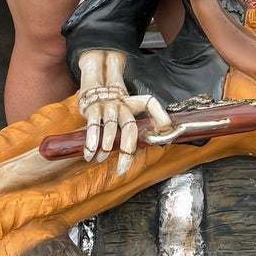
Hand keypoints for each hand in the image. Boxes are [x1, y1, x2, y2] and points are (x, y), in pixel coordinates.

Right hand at [76, 50, 172, 176]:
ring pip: (111, 130)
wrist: (96, 86)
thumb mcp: (132, 109)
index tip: (166, 131)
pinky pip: (93, 127)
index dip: (160, 117)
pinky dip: (92, 143)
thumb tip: (149, 144)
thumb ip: (142, 125)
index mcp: (134, 105)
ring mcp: (108, 107)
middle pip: (130, 129)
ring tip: (101, 159)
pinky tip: (90, 154)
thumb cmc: (116, 104)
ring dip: (106, 148)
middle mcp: (123, 106)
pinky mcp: (93, 109)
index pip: (150, 105)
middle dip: (127, 151)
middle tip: (122, 169)